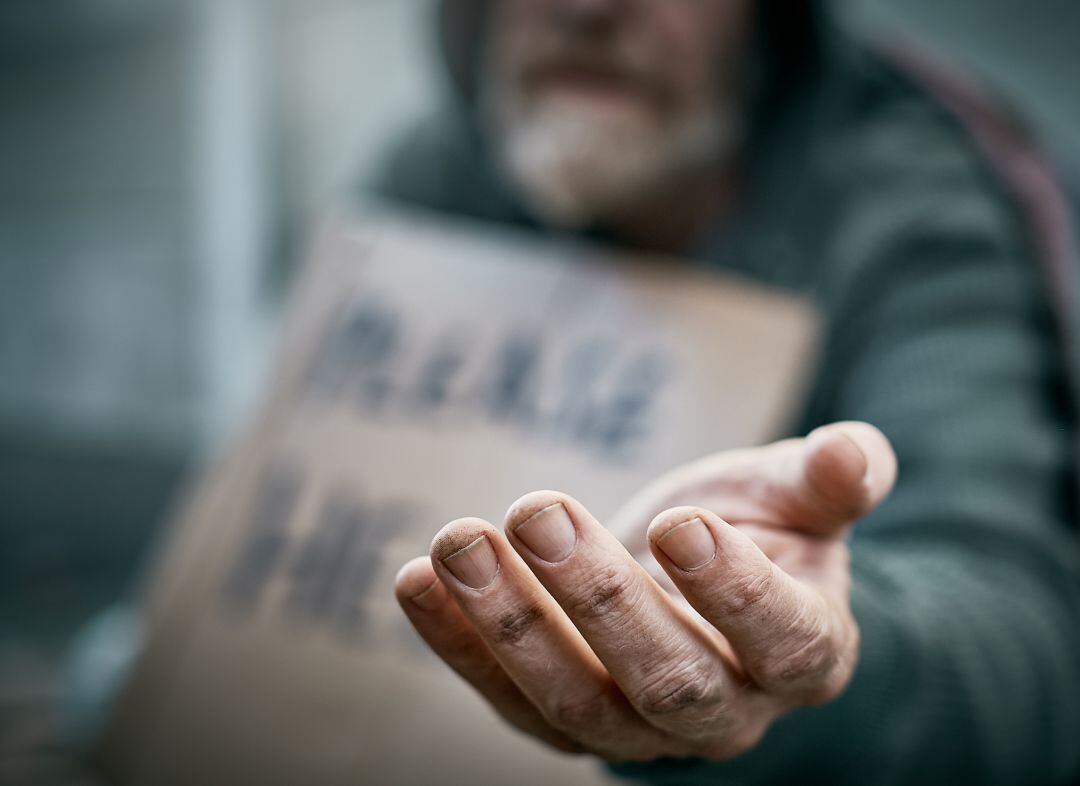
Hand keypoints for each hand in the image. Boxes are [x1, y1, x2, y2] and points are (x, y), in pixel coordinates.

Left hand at [394, 422, 895, 761]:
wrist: (690, 579)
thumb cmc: (754, 530)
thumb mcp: (793, 496)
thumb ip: (827, 479)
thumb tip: (856, 454)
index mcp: (804, 653)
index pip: (782, 640)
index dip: (735, 592)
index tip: (678, 521)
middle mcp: (727, 712)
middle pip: (668, 680)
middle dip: (597, 598)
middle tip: (536, 510)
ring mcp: (639, 731)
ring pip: (577, 704)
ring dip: (509, 625)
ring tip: (456, 542)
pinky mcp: (563, 721)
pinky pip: (508, 700)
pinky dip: (458, 644)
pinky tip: (414, 580)